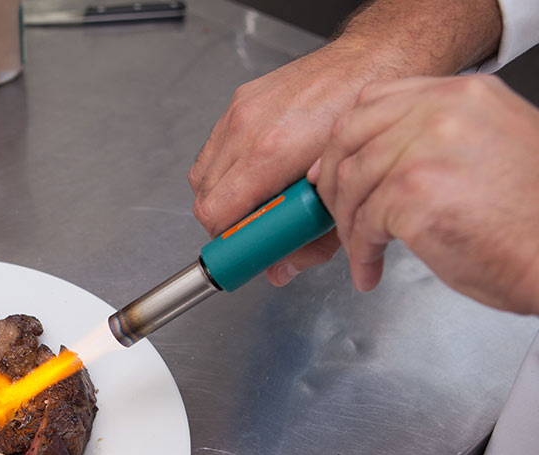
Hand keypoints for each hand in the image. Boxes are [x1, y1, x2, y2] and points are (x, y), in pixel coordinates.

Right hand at [187, 0, 502, 286]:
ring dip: (223, 197)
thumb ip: (309, 241)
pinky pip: (214, 149)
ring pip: (203, 176)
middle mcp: (249, 130)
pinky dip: (227, 169)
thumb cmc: (368, 121)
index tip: (242, 251)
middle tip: (255, 230)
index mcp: (272, 154)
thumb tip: (280, 269)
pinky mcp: (241, 100)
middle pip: (204, 199)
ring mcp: (240, 112)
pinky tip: (257, 172)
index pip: (217, 214)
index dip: (227, 241)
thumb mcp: (346, 196)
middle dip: (226, 223)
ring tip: (257, 201)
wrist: (377, 60)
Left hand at [313, 75, 538, 313]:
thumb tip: (381, 156)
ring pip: (351, 182)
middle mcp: (443, 111)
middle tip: (336, 214)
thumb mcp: (492, 148)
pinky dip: (360, 252)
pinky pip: (363, 224)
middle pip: (351, 135)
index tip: (333, 168)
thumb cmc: (534, 217)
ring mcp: (424, 149)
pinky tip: (370, 268)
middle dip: (332, 180)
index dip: (345, 140)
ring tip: (363, 250)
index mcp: (464, 94)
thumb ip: (440, 139)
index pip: (377, 100)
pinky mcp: (411, 193)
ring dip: (349, 225)